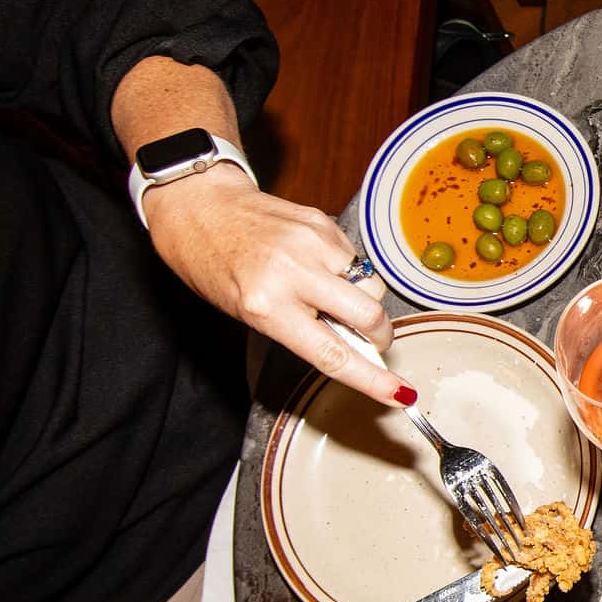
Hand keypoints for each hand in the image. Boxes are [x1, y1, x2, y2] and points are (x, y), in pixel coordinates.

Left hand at [142, 167, 414, 405]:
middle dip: (380, 334)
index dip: (371, 378)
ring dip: (362, 297)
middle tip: (373, 338)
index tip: (399, 393)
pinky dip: (347, 270)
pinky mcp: (321, 222)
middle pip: (369, 314)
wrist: (202, 208)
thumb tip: (354, 345)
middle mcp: (292, 272)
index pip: (331, 353)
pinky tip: (318, 264)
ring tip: (329, 290)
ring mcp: (311, 243)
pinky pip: (355, 258)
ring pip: (370, 284)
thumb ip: (302, 330)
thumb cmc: (217, 267)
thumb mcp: (250, 313)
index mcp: (266, 305)